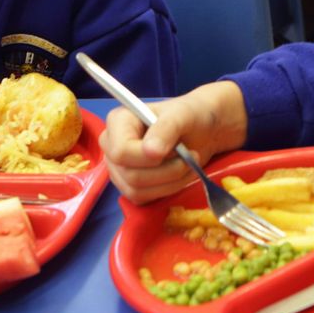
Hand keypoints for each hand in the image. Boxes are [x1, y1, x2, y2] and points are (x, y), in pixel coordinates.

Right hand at [99, 81, 247, 203]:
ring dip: (171, 181)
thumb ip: (165, 129)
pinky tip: (182, 174)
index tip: (176, 150)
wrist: (201, 129)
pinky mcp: (130, 186)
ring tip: (189, 163)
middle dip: (166, 170)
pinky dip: (168, 189)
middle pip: (130, 174)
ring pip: (137, 190)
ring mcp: (119, 168)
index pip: (120, 151)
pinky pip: (144, 198)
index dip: (147, 157)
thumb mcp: (182, 115)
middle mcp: (112, 145)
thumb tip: (150, 152)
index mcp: (118, 122)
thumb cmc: (189, 116)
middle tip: (190, 156)